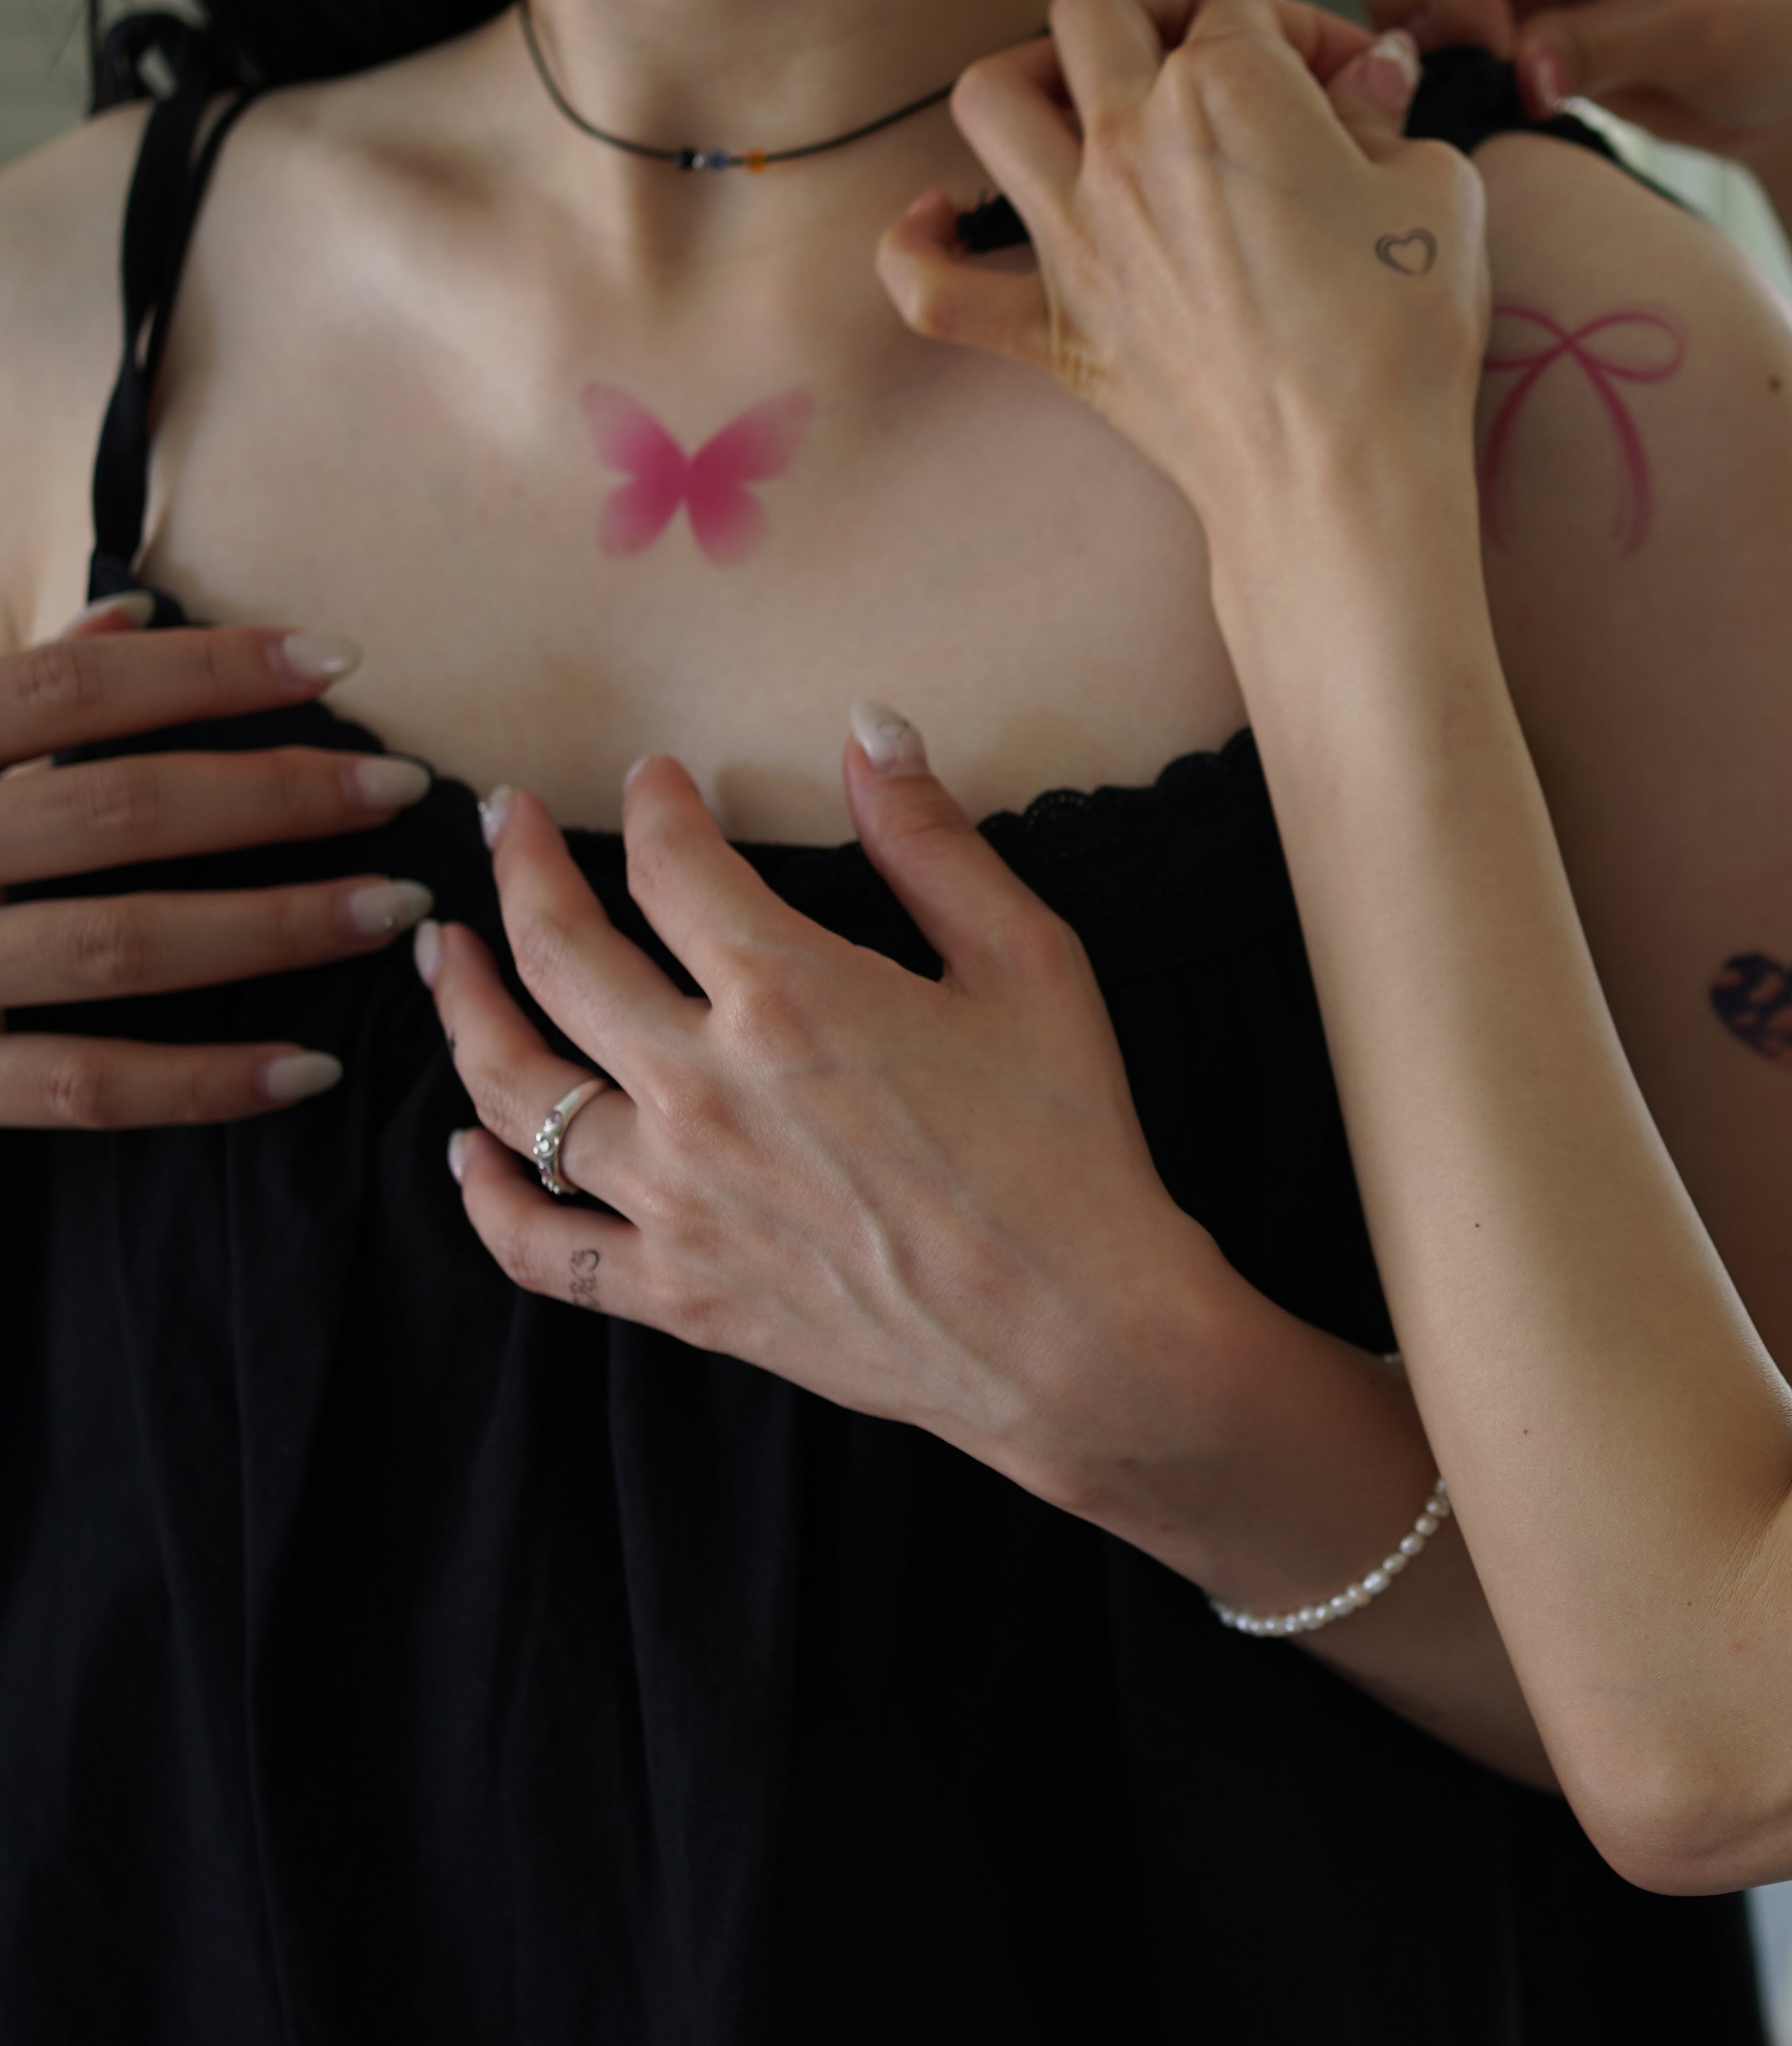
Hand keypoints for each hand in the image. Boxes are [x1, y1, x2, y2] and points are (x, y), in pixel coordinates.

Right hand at [0, 593, 435, 1125]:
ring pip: (122, 944)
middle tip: (398, 785)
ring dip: (272, 927)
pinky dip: (201, 1082)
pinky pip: (84, 1087)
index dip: (205, 670)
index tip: (335, 657)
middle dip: (274, 796)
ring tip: (394, 909)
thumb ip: (11, 689)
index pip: (68, 694)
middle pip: (119, 812)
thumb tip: (133, 613)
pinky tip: (309, 1070)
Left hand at [419, 707, 1269, 1528]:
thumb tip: (869, 728)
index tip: (654, 779)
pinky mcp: (680, 1291)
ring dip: (464, 1005)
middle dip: (520, 868)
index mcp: (787, 994)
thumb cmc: (1067, 1145)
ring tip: (446, 952)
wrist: (1076, 1332)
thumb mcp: (1029, 966)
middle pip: (558, 954)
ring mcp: (675, 1197)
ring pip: (514, 1088)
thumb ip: (933, 843)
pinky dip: (484, 1195)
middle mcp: (702, 1087)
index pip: (673, 865)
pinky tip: (466, 1151)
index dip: (654, 804)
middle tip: (507, 822)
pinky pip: (538, 1245)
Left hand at [876, 0, 1488, 568]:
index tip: (1356, 87)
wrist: (1342, 480)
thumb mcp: (1437, 194)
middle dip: (1158, 4)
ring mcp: (1077, 238)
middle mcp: (1130, 144)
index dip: (1313, 35)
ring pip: (991, 101)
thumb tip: (1370, 80)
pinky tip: (939, 222)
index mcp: (1226, 89)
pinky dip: (921, 251)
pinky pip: (934, 287)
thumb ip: (1390, 117)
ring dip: (1028, 76)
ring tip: (1082, 100)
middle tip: (1209, 44)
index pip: (1252, 12)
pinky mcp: (1054, 333)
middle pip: (1097, 9)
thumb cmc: (1400, 337)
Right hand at [1356, 0, 1791, 157]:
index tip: (1494, 58)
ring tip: (1459, 80)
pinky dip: (1436, 46)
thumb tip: (1517, 74)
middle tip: (1440, 62)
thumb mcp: (1703, 31)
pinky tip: (1470, 91)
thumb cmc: (1786, 25)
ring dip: (1414, 11)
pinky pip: (1439, 3)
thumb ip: (1601, 46)